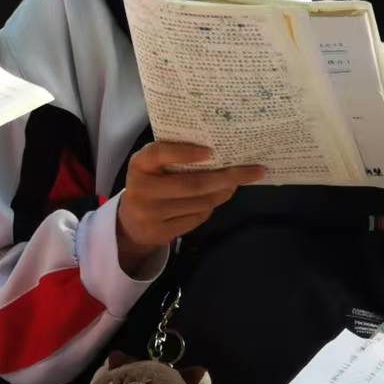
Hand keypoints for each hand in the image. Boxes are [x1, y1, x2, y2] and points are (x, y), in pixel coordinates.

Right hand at [115, 141, 264, 273]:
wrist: (131, 223)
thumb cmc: (150, 185)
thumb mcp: (154, 168)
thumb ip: (174, 159)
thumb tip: (221, 154)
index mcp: (139, 164)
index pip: (160, 153)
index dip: (185, 152)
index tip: (211, 152)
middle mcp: (141, 188)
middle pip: (192, 184)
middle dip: (227, 177)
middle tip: (253, 171)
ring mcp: (149, 213)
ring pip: (199, 203)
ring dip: (222, 193)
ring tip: (236, 184)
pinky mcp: (160, 232)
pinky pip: (196, 218)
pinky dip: (210, 208)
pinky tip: (216, 199)